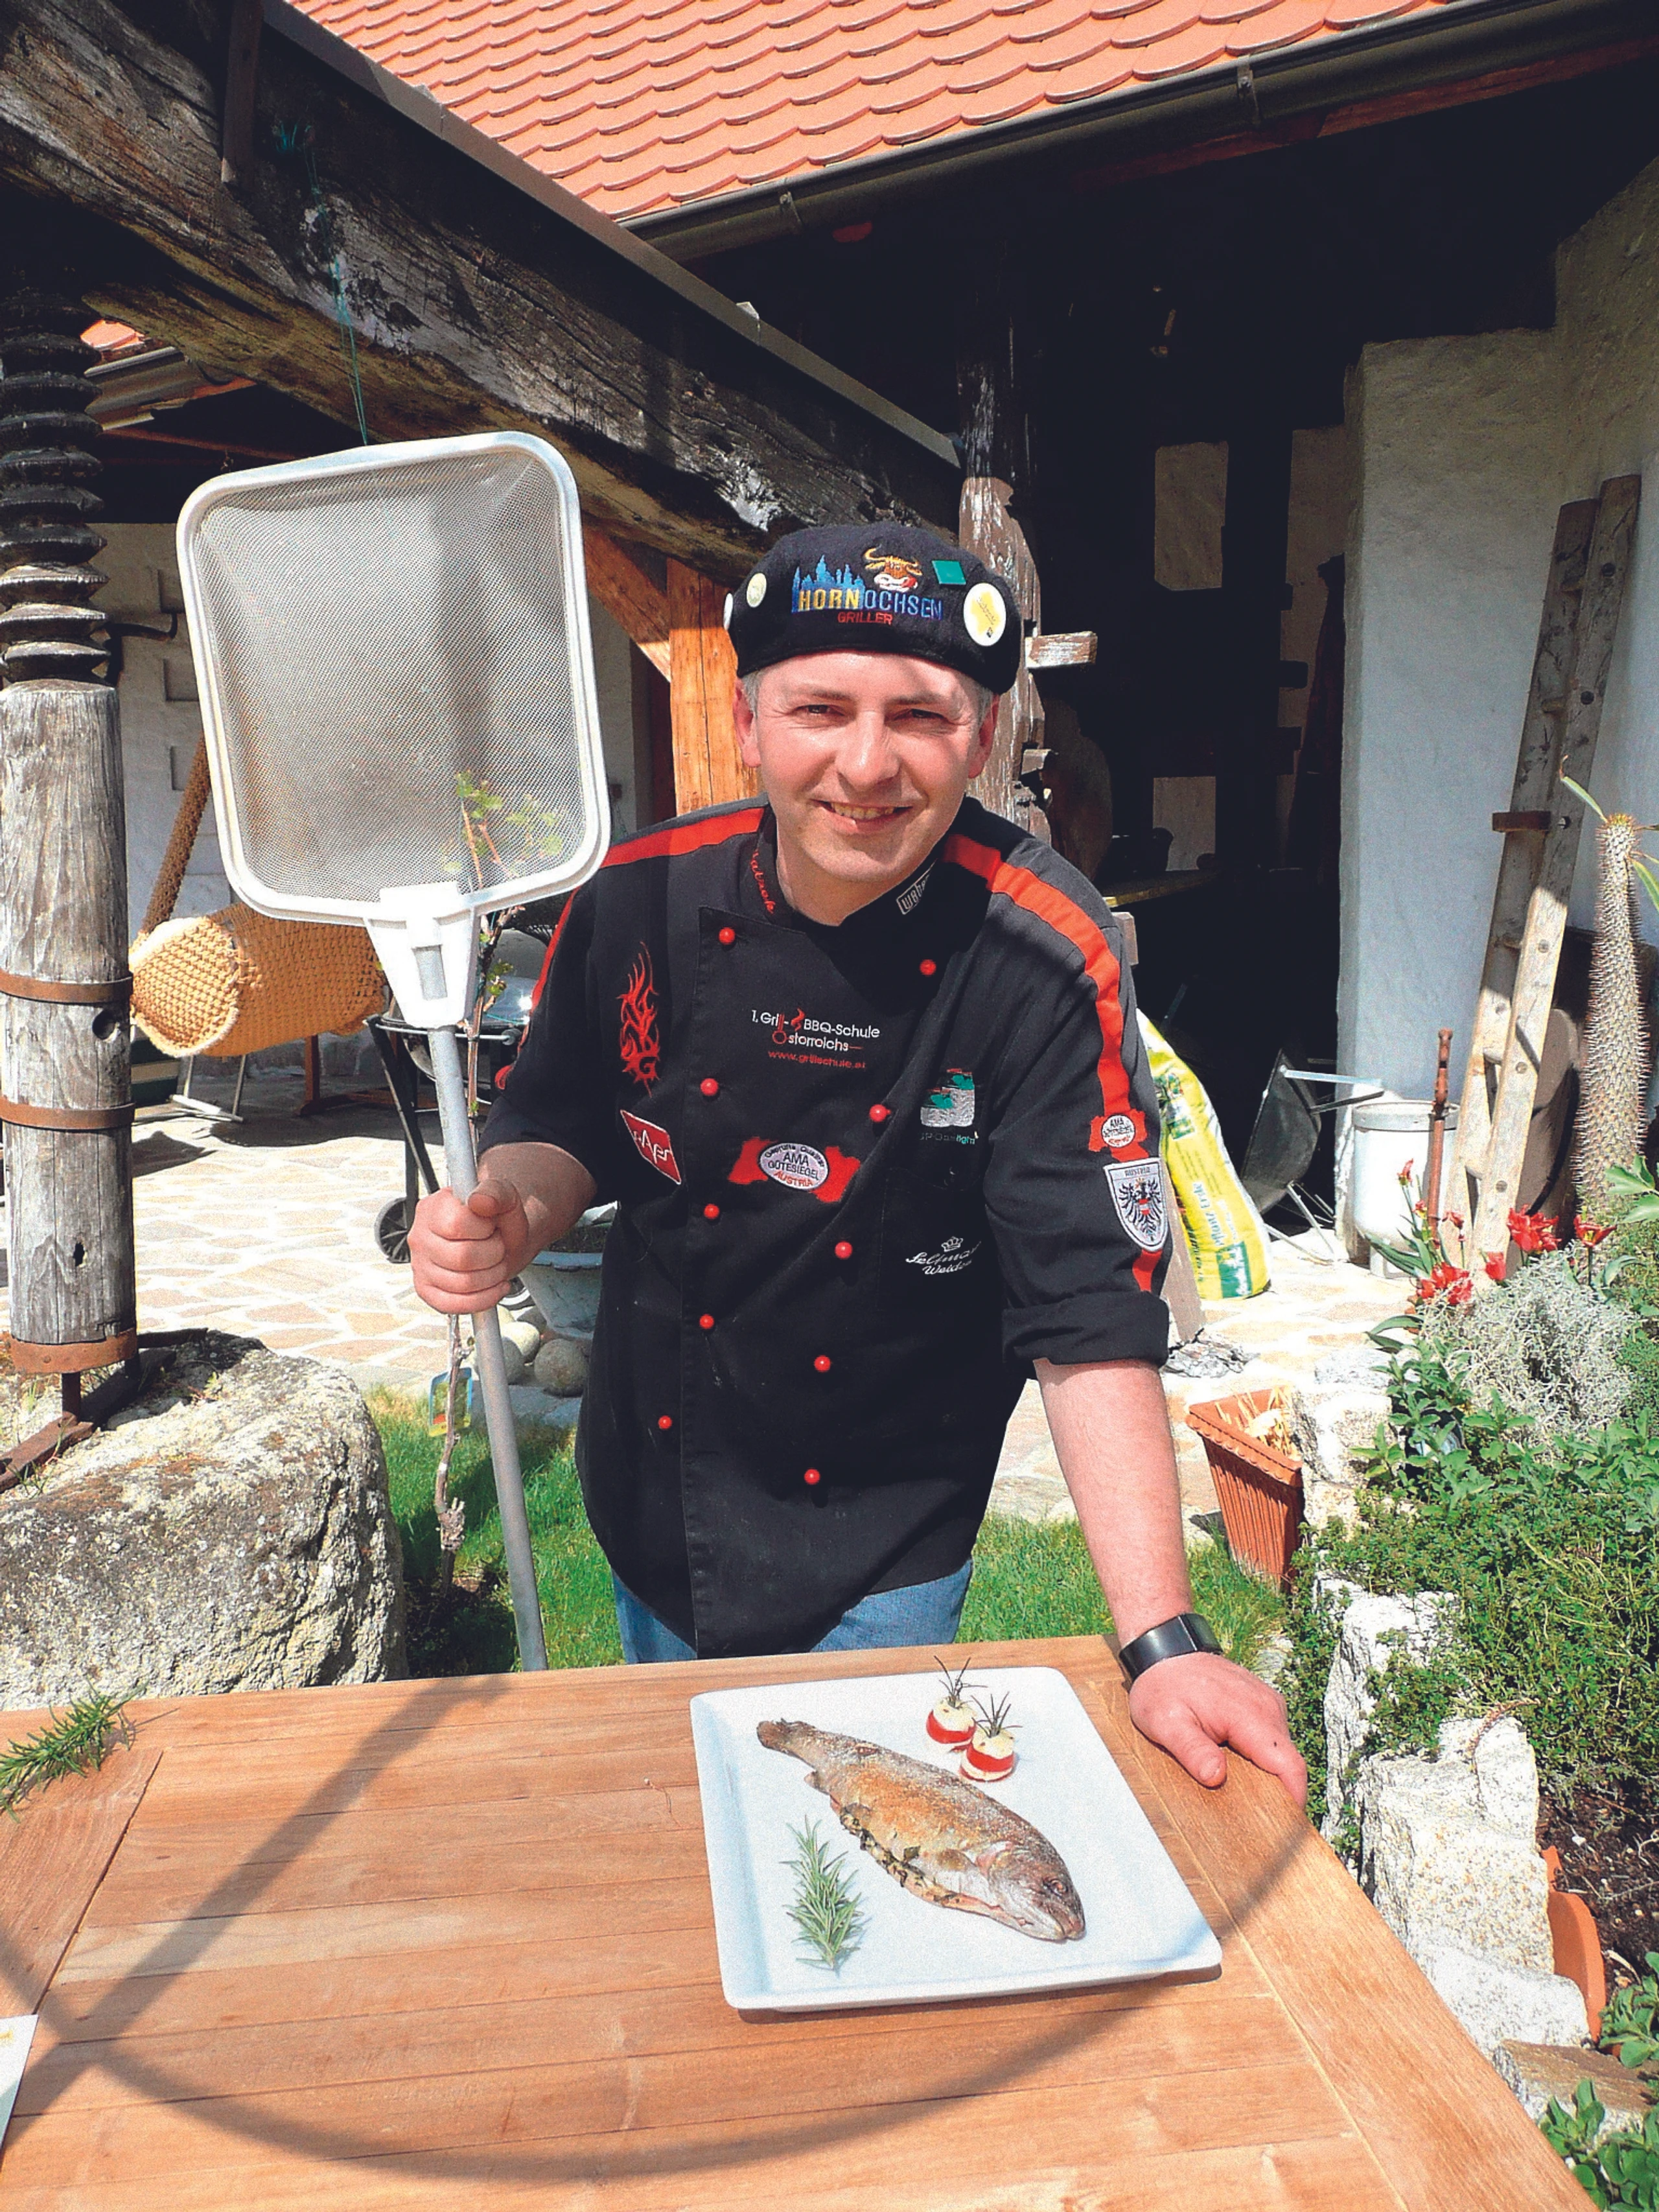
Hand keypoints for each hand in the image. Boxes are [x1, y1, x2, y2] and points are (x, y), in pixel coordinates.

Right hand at [408, 1177, 531, 1313]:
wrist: (500, 1238)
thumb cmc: (497, 1219)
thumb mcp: (504, 1197)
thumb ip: (495, 1192)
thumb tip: (479, 1200)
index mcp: (433, 1208)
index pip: (457, 1225)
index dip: (484, 1229)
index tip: (491, 1225)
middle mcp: (420, 1236)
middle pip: (462, 1258)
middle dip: (493, 1255)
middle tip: (497, 1246)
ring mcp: (420, 1265)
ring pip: (462, 1284)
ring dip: (492, 1277)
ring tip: (495, 1264)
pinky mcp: (426, 1290)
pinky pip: (453, 1305)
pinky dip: (482, 1299)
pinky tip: (493, 1286)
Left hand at [1127, 1652, 1307, 1809]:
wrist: (1165, 1651)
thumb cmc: (1162, 1686)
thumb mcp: (1165, 1722)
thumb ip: (1192, 1750)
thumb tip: (1216, 1778)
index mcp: (1249, 1714)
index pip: (1288, 1765)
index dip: (1294, 1800)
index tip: (1285, 1829)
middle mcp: (1268, 1707)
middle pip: (1287, 1764)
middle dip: (1276, 1793)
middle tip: (1251, 1818)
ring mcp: (1268, 1703)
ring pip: (1281, 1753)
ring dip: (1267, 1775)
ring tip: (1238, 1791)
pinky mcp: (1264, 1704)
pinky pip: (1272, 1740)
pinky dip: (1260, 1759)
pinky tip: (1237, 1766)